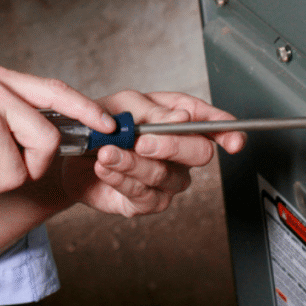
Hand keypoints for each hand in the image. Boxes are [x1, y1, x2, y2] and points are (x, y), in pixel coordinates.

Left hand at [58, 90, 244, 216]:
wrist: (71, 151)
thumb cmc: (103, 121)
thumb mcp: (125, 104)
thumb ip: (155, 112)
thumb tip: (184, 118)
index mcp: (179, 118)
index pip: (212, 123)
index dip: (227, 131)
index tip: (233, 141)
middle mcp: (180, 151)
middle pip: (199, 152)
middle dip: (172, 146)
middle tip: (142, 142)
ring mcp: (167, 178)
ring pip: (166, 175)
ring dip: (133, 163)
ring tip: (107, 153)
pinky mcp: (147, 201)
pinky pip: (144, 194)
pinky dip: (121, 179)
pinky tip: (105, 168)